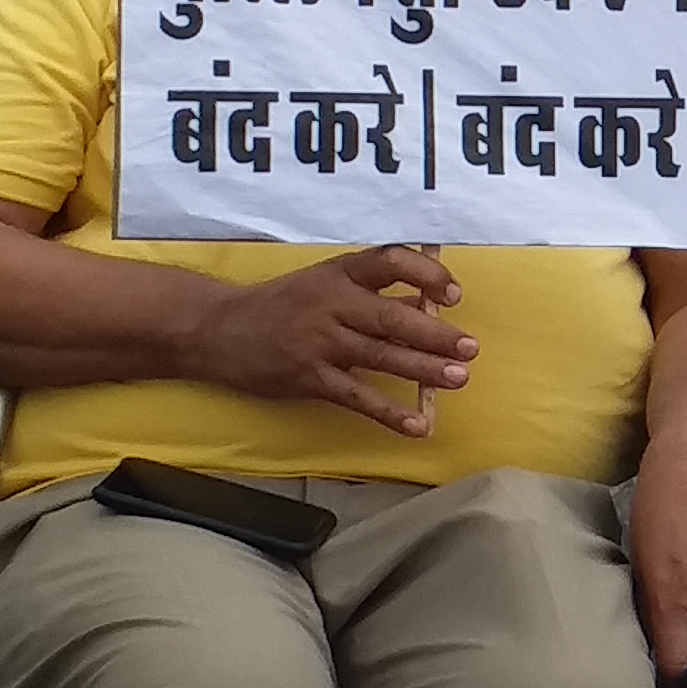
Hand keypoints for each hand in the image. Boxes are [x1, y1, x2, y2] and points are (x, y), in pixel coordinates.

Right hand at [191, 244, 476, 432]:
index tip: (452, 293)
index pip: (389, 262)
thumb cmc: (281, 305)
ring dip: (423, 369)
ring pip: (380, 355)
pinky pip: (357, 397)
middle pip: (391, 317)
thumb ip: (373, 294)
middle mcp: (331, 304)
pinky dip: (389, 413)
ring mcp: (320, 343)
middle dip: (435, 334)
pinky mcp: (310, 379)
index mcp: (339, 273)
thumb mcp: (325, 284)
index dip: (425, 274)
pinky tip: (418, 425)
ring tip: (458, 378)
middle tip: (469, 347)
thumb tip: (426, 305)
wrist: (217, 329)